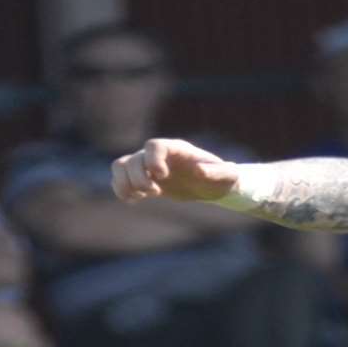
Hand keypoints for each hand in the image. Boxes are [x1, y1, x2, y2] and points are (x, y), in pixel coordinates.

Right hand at [111, 138, 239, 202]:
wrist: (214, 186)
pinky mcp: (144, 179)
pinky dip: (121, 189)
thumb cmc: (222, 178)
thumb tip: (199, 170)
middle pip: (135, 158)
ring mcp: (149, 165)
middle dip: (139, 177)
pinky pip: (120, 178)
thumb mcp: (226, 176)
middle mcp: (159, 155)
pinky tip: (134, 201)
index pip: (154, 145)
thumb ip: (217, 172)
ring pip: (121, 165)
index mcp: (177, 149)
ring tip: (138, 197)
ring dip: (123, 182)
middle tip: (155, 192)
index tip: (161, 176)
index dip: (152, 159)